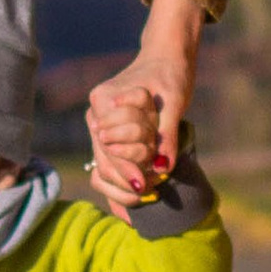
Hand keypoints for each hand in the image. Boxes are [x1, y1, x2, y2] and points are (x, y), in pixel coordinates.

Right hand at [88, 88, 162, 214]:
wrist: (166, 59)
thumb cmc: (171, 76)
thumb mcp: (174, 102)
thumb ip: (166, 135)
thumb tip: (162, 169)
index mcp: (105, 100)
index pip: (110, 142)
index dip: (126, 165)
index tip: (143, 183)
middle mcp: (96, 113)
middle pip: (103, 157)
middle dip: (125, 178)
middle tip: (149, 193)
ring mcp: (99, 125)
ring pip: (102, 165)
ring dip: (122, 183)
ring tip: (145, 194)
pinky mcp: (108, 135)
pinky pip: (106, 165)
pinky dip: (117, 186)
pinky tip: (130, 213)